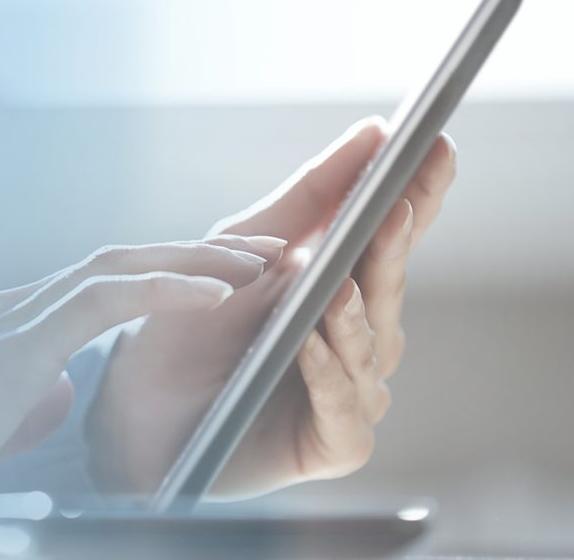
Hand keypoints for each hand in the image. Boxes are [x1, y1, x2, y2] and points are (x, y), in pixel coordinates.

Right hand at [0, 236, 285, 546]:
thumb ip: (22, 403)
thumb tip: (57, 393)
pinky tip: (223, 291)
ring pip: (121, 264)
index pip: (103, 287)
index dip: (170, 279)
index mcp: (8, 331)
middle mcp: (12, 309)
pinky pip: (105, 299)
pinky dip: (169, 288)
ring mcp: (10, 318)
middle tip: (267, 254)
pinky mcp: (12, 343)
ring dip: (200, 260)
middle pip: (123, 261)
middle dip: (199, 255)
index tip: (226, 282)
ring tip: (265, 262)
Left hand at [88, 117, 456, 497]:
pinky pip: (344, 406)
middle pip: (388, 288)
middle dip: (392, 248)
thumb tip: (373, 131)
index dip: (419, 193)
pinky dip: (327, 374)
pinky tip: (309, 344)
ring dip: (355, 315)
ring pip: (371, 348)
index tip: (438, 146)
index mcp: (344, 285)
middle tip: (396, 208)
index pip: (394, 235)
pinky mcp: (332, 442)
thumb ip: (310, 194)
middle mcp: (357, 337)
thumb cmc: (193, 324)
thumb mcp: (242, 246)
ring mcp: (349, 390)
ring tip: (338, 286)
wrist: (135, 407)